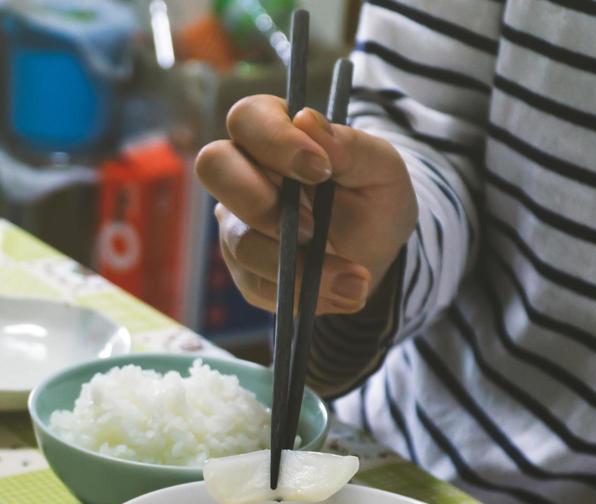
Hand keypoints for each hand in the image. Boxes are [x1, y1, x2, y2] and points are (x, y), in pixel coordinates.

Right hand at [195, 95, 416, 314]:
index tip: (320, 170)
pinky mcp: (245, 272)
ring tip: (352, 277)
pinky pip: (257, 285)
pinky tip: (340, 293)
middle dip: (261, 203)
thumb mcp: (382, 169)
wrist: (376, 257)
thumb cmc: (374, 200)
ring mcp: (237, 225)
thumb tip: (306, 120)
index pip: (247, 118)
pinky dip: (303, 293)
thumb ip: (350, 144)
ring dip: (297, 264)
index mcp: (275, 136)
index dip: (275, 141)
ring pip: (240, 241)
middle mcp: (244, 176)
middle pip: (213, 167)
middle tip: (311, 228)